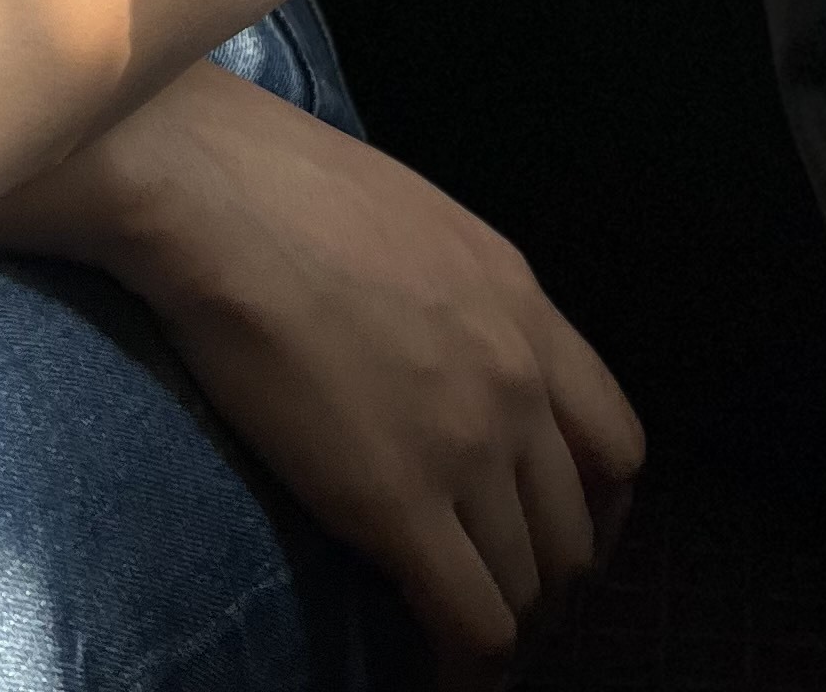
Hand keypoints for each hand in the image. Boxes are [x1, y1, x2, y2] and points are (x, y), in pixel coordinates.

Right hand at [104, 70, 641, 680]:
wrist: (210, 188)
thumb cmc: (280, 183)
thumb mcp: (415, 222)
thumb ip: (458, 298)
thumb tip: (440, 350)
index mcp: (523, 305)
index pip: (615, 444)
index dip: (593, 508)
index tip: (549, 530)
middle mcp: (517, 380)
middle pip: (575, 529)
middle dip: (543, 577)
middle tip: (492, 592)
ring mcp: (465, 444)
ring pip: (527, 584)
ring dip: (499, 619)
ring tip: (455, 634)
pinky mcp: (400, 503)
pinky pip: (473, 622)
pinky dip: (466, 662)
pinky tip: (438, 667)